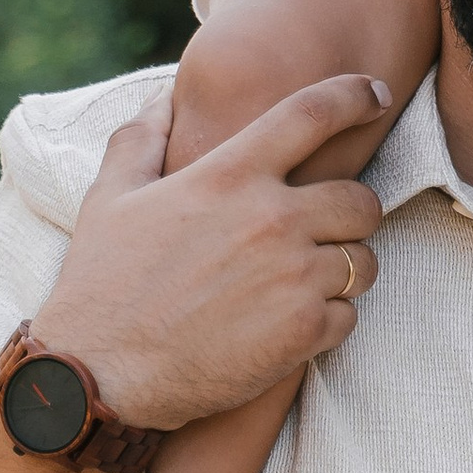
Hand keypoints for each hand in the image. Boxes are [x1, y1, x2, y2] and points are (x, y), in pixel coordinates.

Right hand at [29, 79, 388, 430]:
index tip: (375, 94)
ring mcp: (294, 277)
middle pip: (362, 199)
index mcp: (230, 177)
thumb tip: (164, 95)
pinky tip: (286, 326)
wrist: (96, 378)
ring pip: (364, 261)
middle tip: (323, 232)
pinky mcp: (304, 331)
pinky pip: (350, 315)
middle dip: (350, 215)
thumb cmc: (101, 285)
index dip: (354, 96)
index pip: (313, 113)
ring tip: (300, 284)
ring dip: (342, 271)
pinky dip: (327, 321)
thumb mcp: (108, 198)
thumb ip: (141, 138)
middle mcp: (273, 219)